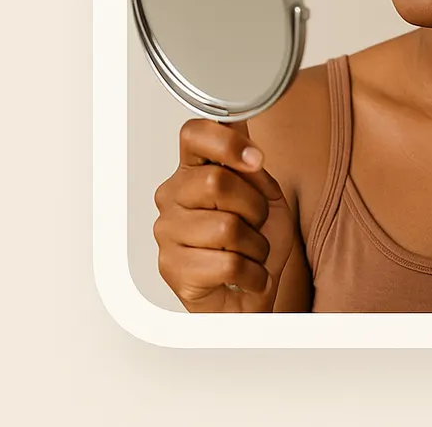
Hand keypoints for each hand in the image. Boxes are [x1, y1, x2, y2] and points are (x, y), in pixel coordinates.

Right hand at [153, 118, 295, 312]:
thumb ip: (251, 165)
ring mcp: (167, 233)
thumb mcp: (265, 196)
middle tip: (255, 224)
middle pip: (216, 181)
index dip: (227, 143)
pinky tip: (247, 275)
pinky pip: (228, 264)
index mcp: (191, 172)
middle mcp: (172, 198)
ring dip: (256, 245)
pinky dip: (253, 273)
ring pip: (226, 227)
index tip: (255, 159)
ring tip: (250, 252)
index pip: (193, 135)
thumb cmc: (253, 245)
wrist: (250, 296)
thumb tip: (241, 134)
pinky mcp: (172, 268)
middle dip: (253, 207)